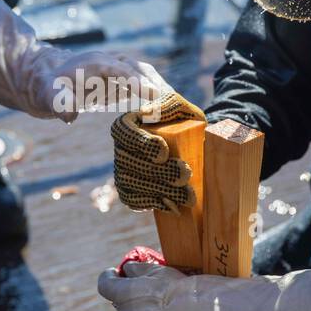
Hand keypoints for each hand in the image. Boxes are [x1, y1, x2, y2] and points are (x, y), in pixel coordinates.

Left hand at [38, 51, 173, 122]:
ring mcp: (116, 70)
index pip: (122, 70)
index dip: (138, 82)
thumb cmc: (48, 88)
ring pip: (143, 74)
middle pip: (138, 68)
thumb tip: (68, 115)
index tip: (154, 95)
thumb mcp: (49, 96)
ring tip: (175, 105)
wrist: (47, 80)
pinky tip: (164, 108)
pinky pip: (140, 84)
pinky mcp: (118, 81)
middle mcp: (110, 62)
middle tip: (173, 101)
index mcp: (96, 63)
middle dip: (156, 83)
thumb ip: (59, 103)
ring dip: (159, 87)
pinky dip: (153, 93)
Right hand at [110, 91, 204, 211]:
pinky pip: (132, 199)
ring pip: (131, 182)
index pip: (124, 132)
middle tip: (186, 174)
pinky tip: (173, 206)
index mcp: (128, 124)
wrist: (190, 144)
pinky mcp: (129, 189)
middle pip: (129, 162)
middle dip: (159, 171)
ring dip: (160, 190)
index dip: (140, 143)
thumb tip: (148, 114)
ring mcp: (123, 170)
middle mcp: (120, 148)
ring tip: (188, 195)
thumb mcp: (182, 108)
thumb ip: (169, 105)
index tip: (164, 151)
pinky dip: (151, 203)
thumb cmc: (183, 121)